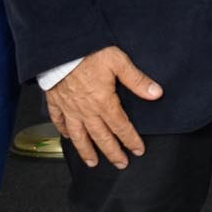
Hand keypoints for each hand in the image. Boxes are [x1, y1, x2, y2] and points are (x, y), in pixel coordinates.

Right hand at [45, 46, 162, 168]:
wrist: (60, 47)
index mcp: (103, 102)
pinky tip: (67, 137)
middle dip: (112, 153)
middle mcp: (86, 110)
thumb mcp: (118, 62)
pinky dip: (63, 131)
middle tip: (120, 164)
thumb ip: (137, 80)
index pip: (121, 127)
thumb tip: (156, 93)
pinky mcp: (56, 101)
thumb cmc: (88, 52)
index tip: (138, 151)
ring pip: (78, 136)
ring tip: (92, 162)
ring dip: (86, 151)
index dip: (131, 140)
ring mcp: (69, 108)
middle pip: (101, 137)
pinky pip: (58, 121)